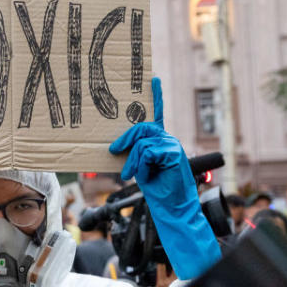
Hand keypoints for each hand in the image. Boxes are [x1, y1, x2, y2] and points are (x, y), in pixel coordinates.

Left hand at [109, 78, 220, 279]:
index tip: (153, 79)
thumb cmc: (158, 190)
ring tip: (132, 175)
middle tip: (114, 152)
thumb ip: (135, 153)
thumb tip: (119, 147)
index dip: (156, 96)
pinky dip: (141, 166)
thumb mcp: (141, 167)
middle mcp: (168, 140)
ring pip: (142, 143)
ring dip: (132, 162)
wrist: (172, 208)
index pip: (157, 114)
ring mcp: (172, 145)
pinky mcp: (173, 153)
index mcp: (161, 141)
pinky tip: (145, 176)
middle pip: (141, 128)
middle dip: (125, 140)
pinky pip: (147, 153)